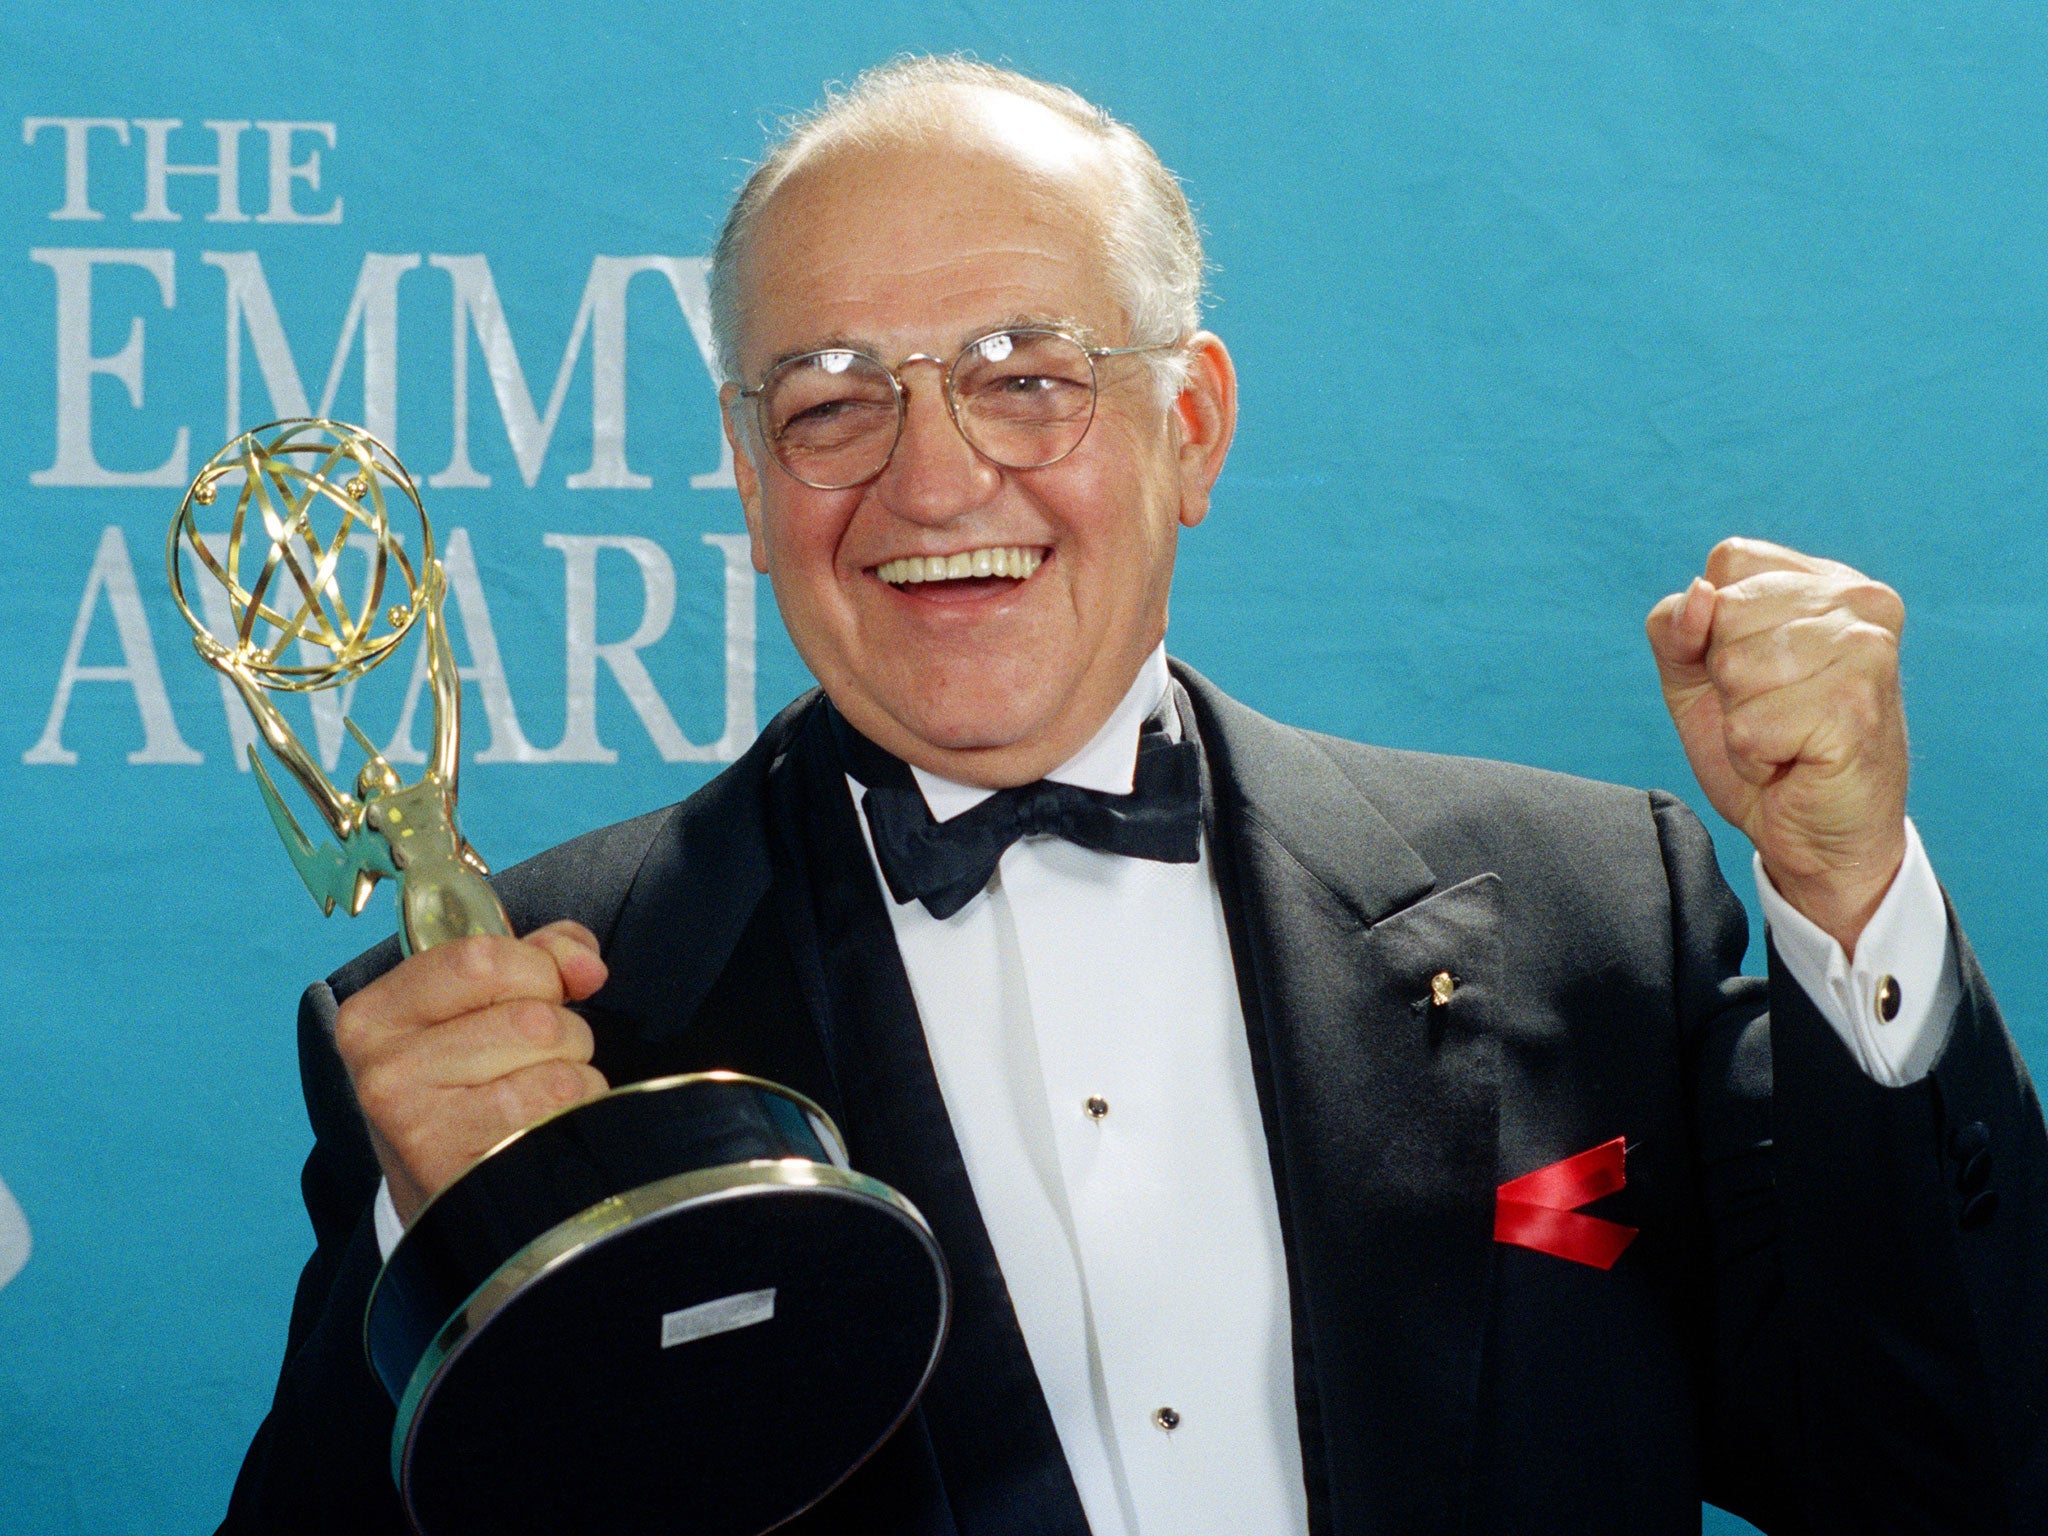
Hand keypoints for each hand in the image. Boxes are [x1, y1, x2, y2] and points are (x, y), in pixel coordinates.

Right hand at [334, 920, 610, 1225]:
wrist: (440, 1192)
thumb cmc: (468, 1079)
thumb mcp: (481, 1005)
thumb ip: (541, 956)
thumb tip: (587, 967)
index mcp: (377, 1013)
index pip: (481, 958)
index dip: (538, 968)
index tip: (546, 988)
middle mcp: (385, 1068)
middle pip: (531, 1019)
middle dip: (563, 1030)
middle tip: (535, 1056)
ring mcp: (419, 1126)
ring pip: (556, 1069)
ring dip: (573, 1075)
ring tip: (536, 1093)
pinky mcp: (463, 1171)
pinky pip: (563, 1113)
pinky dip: (577, 1112)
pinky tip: (540, 1128)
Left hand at [1646, 538, 1908, 954]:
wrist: (1820, 838)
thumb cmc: (1765, 749)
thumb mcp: (1696, 676)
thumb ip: (1677, 627)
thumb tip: (1698, 594)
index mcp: (1827, 581)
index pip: (1729, 560)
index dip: (1712, 626)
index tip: (1754, 671)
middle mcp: (1859, 602)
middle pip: (1724, 613)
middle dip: (1726, 679)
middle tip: (1773, 714)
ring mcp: (1865, 651)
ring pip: (1733, 669)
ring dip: (1740, 721)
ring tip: (1783, 737)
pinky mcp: (1855, 708)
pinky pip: (1747, 726)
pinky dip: (1752, 756)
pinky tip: (1793, 762)